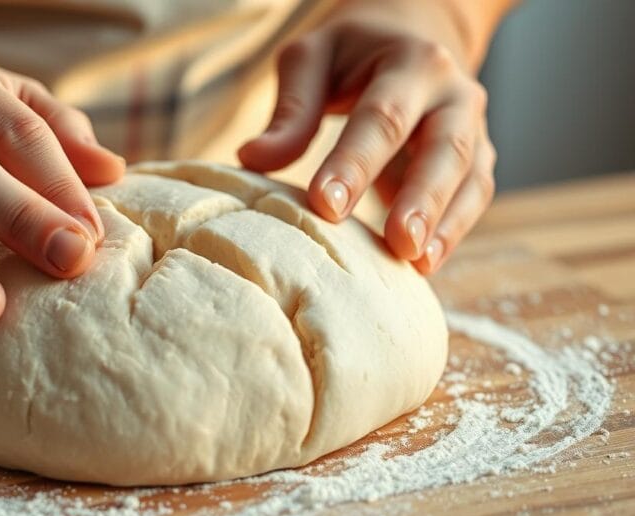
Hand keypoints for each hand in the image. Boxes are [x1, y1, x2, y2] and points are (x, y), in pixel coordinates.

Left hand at [239, 0, 496, 273]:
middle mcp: (453, 93)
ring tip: (419, 264)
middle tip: (397, 243)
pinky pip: (474, 196)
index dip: (355, 163)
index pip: (383, 117)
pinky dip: (455, 231)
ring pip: (470, 177)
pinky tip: (426, 264)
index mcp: (411, 62)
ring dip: (447, 223)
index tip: (325, 205)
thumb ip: (290, 111)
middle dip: (422, 199)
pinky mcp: (476, 158)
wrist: (410, 37)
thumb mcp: (312, 60)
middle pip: (443, 148)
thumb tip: (253, 159)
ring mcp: (472, 127)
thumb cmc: (351, 55)